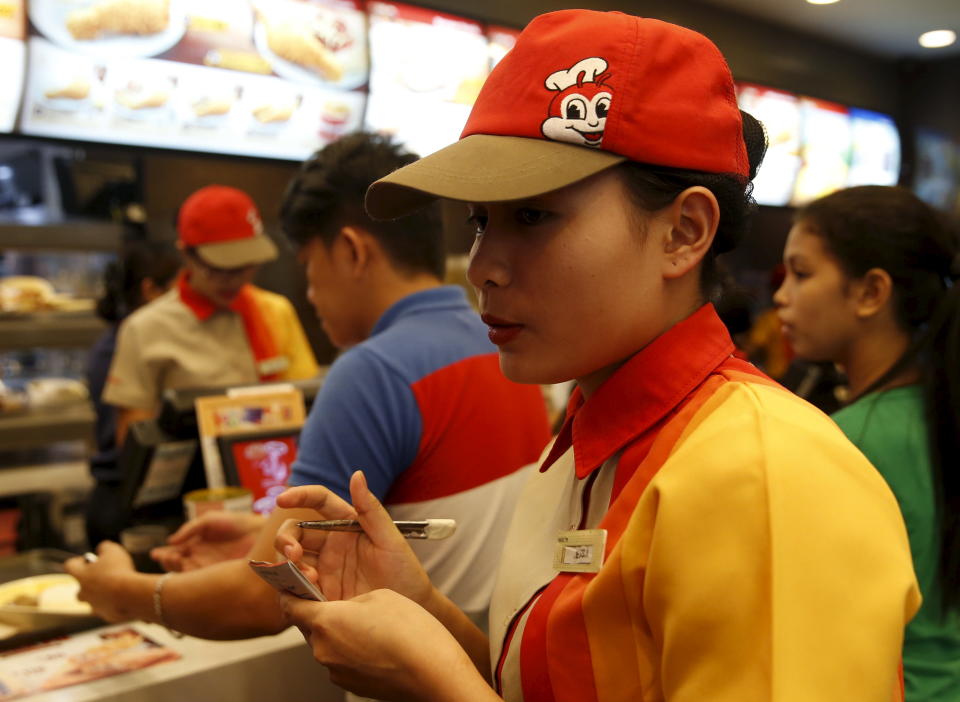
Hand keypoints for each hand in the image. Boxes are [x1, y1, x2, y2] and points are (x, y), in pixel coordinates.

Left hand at [64, 541, 141, 622]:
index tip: (87, 560)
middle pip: (79, 590)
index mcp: (81, 575)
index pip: (70, 566)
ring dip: (101, 596)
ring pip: (93, 601)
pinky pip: (108, 609)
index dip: (77, 561)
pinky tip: (126, 597)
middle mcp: (84, 593)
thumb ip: (104, 547)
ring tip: (117, 589)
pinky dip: (115, 604)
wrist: (131, 596)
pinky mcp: (107, 615)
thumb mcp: (113, 550)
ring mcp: (94, 606)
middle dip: (89, 584)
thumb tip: (102, 549)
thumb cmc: (119, 571)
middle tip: (104, 576)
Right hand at [151, 511, 265, 571]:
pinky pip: (201, 582)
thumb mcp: (209, 521)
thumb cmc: (236, 523)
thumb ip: (190, 529)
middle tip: (167, 558)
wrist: (260, 531)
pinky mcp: (219, 578)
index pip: (174, 553)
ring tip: (176, 560)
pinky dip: (192, 578)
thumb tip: (170, 540)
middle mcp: (199, 560)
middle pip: (176, 567)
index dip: (164, 554)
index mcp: (195, 546)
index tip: (157, 554)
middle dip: (168, 563)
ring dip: (178, 570)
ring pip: (186, 576)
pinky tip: (189, 571)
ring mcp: (208, 570)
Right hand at [275, 471, 431, 605]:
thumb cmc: (405, 571)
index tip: (282, 499)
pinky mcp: (320, 593)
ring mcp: (323, 568)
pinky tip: (306, 594)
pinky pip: (295, 586)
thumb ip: (370, 509)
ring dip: (290, 565)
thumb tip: (357, 474)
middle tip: (295, 554)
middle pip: (296, 531)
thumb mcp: (390, 539)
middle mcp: (330, 544)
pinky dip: (291, 587)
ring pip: (291, 559)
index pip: (319, 501)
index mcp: (346, 524)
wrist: (409, 610)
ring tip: (310, 580)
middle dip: (287, 539)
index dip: (300, 495)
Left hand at [280, 589, 494, 701]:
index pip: (289, 603)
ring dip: (338, 629)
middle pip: (308, 624)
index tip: (297, 579)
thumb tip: (345, 608)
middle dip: (320, 609)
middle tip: (340, 596)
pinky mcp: (352, 684)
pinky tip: (376, 640)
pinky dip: (352, 647)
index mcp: (325, 622)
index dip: (292, 589)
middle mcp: (323, 650)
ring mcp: (337, 671)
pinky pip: (342, 659)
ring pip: (327, 642)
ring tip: (368, 621)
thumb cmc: (410, 632)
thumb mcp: (379, 595)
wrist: (434, 673)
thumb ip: (351, 597)